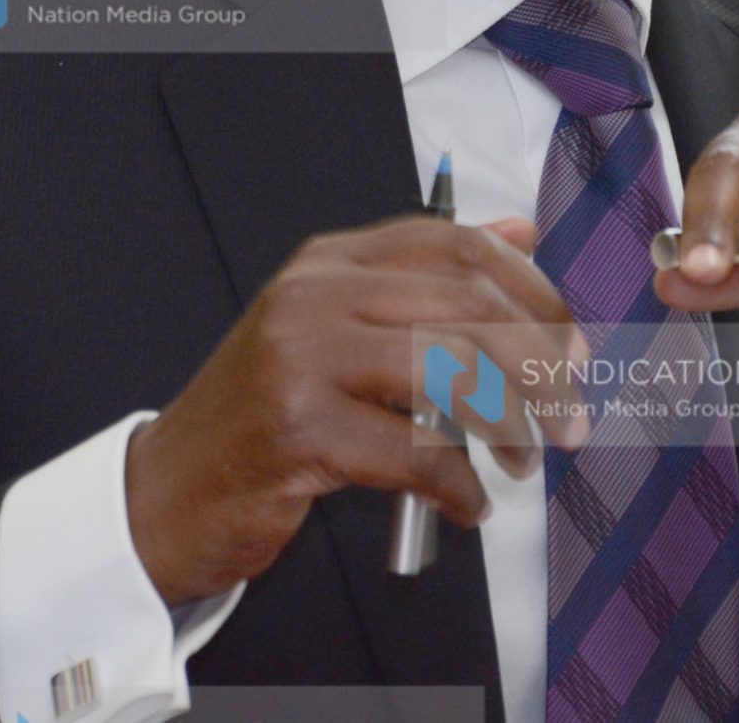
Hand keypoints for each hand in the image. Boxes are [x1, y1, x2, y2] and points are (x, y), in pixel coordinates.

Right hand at [125, 216, 588, 606]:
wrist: (165, 492)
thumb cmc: (267, 416)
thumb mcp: (342, 329)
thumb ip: (425, 281)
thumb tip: (522, 235)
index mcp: (330, 261)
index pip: (455, 244)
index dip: (530, 291)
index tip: (573, 344)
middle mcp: (314, 294)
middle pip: (465, 305)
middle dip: (538, 363)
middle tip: (571, 414)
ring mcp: (300, 357)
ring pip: (448, 369)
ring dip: (509, 422)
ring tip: (525, 460)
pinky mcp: (296, 428)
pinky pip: (412, 450)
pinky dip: (457, 484)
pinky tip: (467, 504)